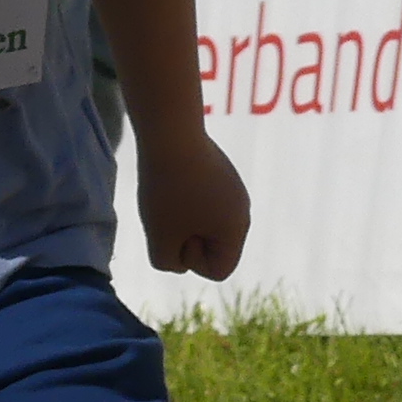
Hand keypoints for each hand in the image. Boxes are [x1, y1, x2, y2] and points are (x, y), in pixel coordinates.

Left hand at [137, 128, 251, 283]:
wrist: (170, 131)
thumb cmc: (165, 190)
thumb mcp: (159, 237)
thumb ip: (169, 262)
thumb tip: (178, 258)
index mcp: (237, 228)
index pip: (219, 270)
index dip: (192, 261)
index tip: (178, 232)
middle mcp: (242, 210)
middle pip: (211, 247)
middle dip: (186, 238)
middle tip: (170, 212)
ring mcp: (232, 189)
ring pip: (203, 224)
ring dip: (182, 218)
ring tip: (168, 194)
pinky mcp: (219, 173)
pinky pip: (200, 203)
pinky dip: (184, 198)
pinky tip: (172, 179)